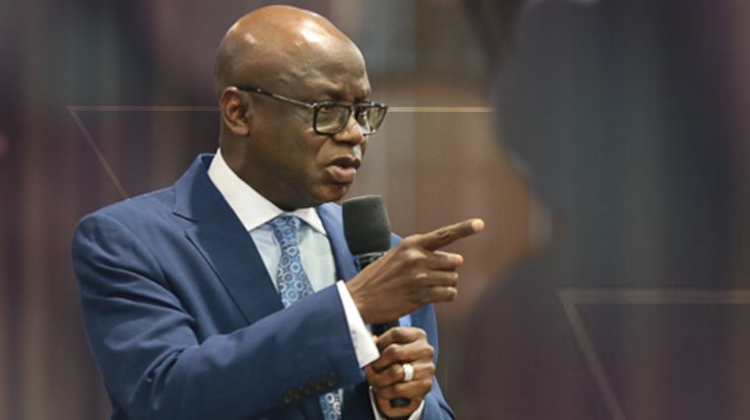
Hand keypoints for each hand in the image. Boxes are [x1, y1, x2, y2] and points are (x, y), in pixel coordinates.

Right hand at [346, 218, 483, 323]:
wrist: (359, 300)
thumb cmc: (378, 278)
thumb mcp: (396, 256)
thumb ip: (423, 254)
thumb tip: (458, 260)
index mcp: (411, 244)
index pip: (444, 234)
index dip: (464, 228)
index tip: (480, 224)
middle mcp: (417, 258)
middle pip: (453, 262)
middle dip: (447, 270)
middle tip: (433, 276)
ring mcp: (419, 278)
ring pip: (453, 279)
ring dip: (447, 285)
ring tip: (431, 287)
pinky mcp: (421, 296)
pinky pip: (448, 294)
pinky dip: (446, 296)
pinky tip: (434, 297)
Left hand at [366, 327, 434, 418]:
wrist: (413, 385)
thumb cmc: (400, 362)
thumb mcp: (393, 347)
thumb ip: (381, 343)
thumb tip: (371, 342)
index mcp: (419, 335)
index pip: (395, 333)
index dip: (379, 343)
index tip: (372, 351)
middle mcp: (426, 350)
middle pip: (393, 352)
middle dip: (376, 363)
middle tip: (370, 369)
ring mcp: (427, 368)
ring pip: (394, 372)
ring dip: (378, 379)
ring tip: (374, 381)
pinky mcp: (425, 385)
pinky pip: (396, 389)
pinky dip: (384, 391)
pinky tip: (381, 390)